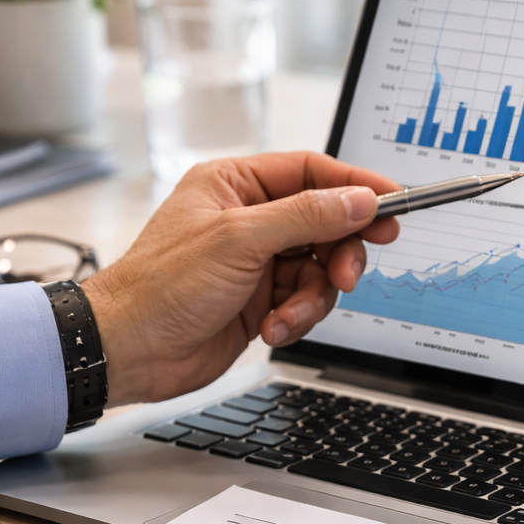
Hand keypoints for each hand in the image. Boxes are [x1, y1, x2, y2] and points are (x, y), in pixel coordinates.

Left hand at [83, 151, 399, 404]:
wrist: (131, 351)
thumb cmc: (161, 287)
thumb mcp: (240, 241)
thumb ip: (307, 216)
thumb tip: (359, 200)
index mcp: (235, 185)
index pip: (311, 172)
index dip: (355, 186)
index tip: (392, 203)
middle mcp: (249, 220)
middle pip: (325, 224)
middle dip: (338, 253)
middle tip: (348, 274)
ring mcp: (256, 262)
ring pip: (320, 270)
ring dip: (312, 297)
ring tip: (287, 314)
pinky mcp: (260, 301)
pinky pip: (304, 302)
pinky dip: (296, 318)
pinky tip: (272, 329)